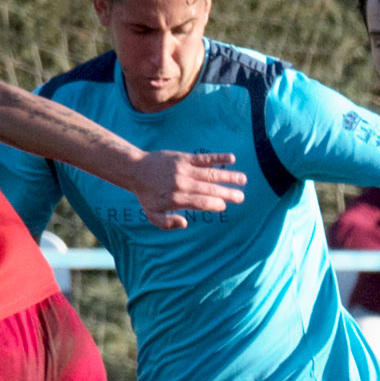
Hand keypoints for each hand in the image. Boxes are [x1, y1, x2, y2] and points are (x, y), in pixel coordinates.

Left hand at [124, 151, 246, 228]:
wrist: (136, 170)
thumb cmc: (147, 194)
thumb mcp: (152, 214)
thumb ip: (167, 223)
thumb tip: (186, 223)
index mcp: (176, 199)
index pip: (201, 203)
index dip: (215, 204)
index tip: (224, 205)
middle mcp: (182, 184)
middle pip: (209, 189)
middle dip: (227, 193)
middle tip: (241, 197)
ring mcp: (184, 170)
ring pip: (211, 173)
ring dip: (228, 176)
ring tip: (243, 179)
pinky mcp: (184, 157)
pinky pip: (204, 158)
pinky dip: (218, 158)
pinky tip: (231, 158)